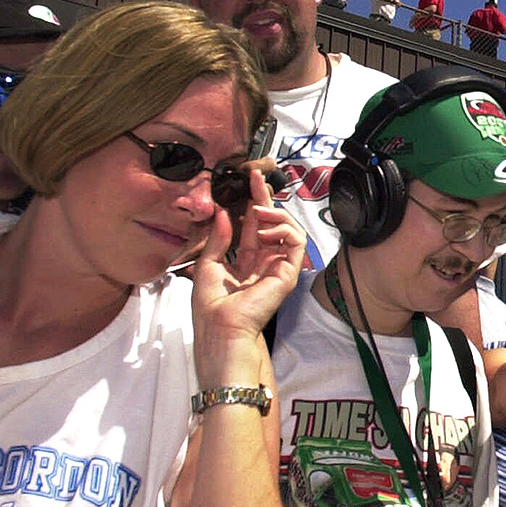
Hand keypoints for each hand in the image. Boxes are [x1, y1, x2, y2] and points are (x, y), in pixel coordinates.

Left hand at [191, 169, 304, 387]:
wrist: (222, 328)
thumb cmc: (212, 307)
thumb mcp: (209, 264)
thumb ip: (219, 239)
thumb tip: (225, 213)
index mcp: (246, 262)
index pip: (254, 226)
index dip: (252, 203)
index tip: (248, 181)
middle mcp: (265, 262)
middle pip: (272, 222)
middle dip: (266, 198)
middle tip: (257, 178)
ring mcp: (279, 267)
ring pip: (289, 228)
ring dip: (275, 214)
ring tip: (258, 211)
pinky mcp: (289, 272)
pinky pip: (296, 241)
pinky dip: (284, 228)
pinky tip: (265, 228)